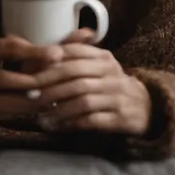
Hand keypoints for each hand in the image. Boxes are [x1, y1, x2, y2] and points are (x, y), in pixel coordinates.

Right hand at [0, 35, 61, 139]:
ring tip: (57, 95)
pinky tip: (47, 107)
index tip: (57, 52)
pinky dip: (31, 111)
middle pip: (8, 77)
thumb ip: (25, 49)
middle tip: (61, 79)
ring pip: (12, 99)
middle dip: (37, 78)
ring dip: (37, 99)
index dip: (34, 51)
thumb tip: (70, 38)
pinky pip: (10, 114)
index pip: (9, 48)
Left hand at [32, 29, 151, 134]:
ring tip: (39, 113)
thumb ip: (73, 53)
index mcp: (103, 57)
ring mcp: (117, 96)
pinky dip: (72, 123)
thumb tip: (41, 48)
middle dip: (49, 85)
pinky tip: (57, 126)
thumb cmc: (110, 84)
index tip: (29, 70)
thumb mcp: (97, 64)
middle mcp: (112, 73)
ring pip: (82, 99)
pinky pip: (92, 120)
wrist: (145, 106)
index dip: (50, 60)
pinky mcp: (120, 117)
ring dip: (58, 107)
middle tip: (30, 94)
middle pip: (75, 75)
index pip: (74, 52)